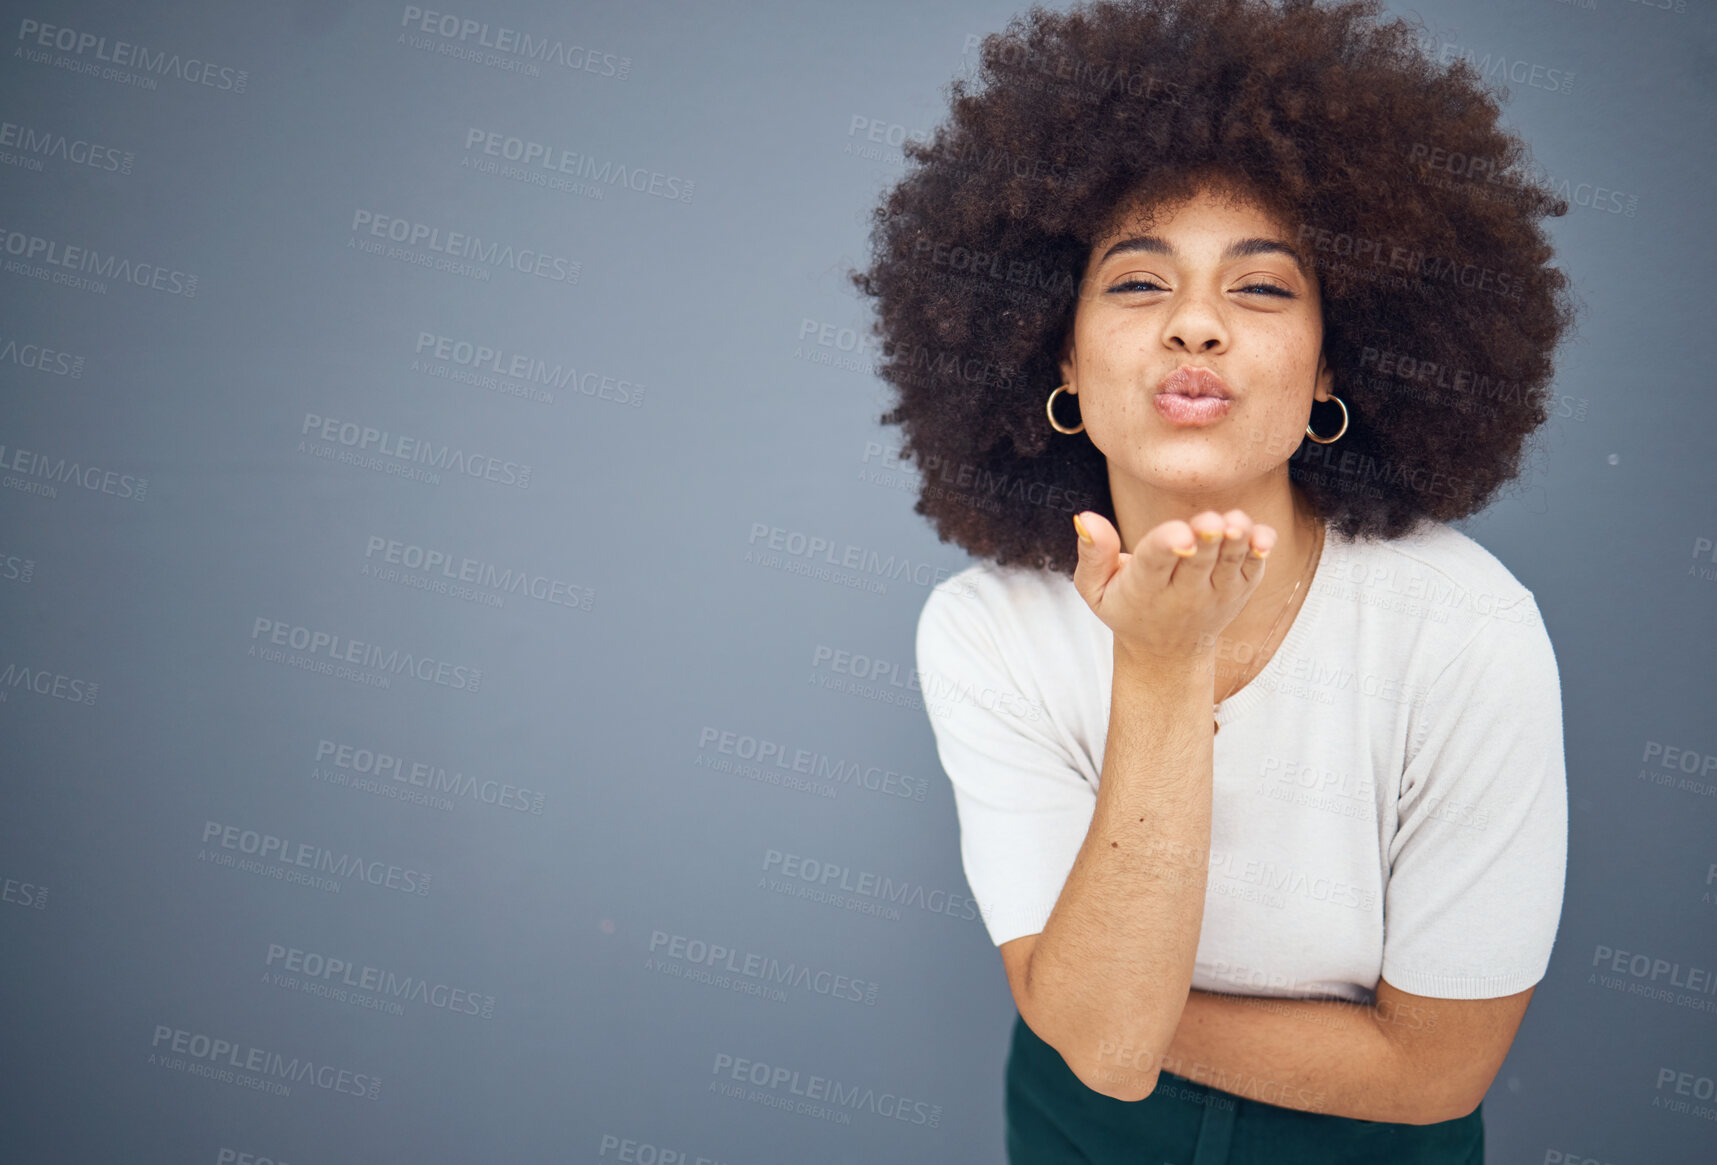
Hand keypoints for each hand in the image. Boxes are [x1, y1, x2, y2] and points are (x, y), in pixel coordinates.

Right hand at [1071, 509, 1276, 665]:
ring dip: (1236, 542)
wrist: (1166, 653)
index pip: (1155, 562)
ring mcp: (1216, 592)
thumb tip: (1084, 517)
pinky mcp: (1240, 589)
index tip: (1179, 534)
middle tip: (1210, 521)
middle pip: (1198, 561)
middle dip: (1205, 540)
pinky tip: (1263, 536)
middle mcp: (1184, 593)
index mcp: (1144, 587)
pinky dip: (1260, 552)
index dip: (1166, 545)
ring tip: (1237, 522)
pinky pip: (1254, 569)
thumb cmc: (1126, 608)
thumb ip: (1092, 554)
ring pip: (1229, 563)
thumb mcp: (1094, 589)